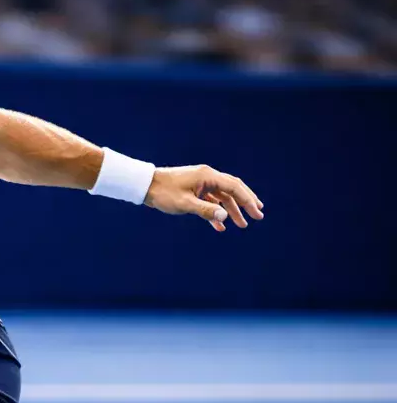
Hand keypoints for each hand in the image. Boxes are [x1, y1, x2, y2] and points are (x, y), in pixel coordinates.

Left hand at [145, 165, 264, 231]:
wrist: (145, 186)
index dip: (247, 200)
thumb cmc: (163, 193)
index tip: (257, 212)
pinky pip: (210, 201)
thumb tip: (225, 217)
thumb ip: (205, 210)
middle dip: (245, 203)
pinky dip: (215, 212)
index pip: (234, 187)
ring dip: (231, 210)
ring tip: (241, 225)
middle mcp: (207, 177)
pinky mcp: (194, 190)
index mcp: (208, 176)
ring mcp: (201, 183)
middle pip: (232, 190)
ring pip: (221, 197)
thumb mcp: (185, 204)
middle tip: (258, 215)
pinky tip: (220, 226)